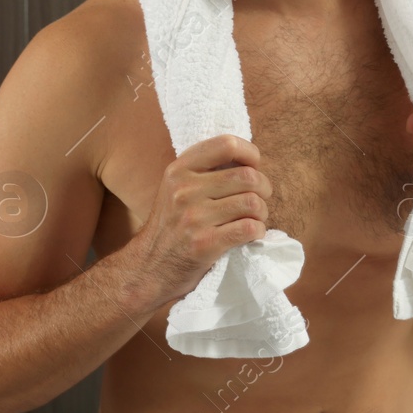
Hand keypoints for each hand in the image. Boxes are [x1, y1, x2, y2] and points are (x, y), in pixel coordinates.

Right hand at [124, 134, 271, 308]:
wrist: (148, 268)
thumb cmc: (172, 226)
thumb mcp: (176, 188)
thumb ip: (205, 171)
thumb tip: (249, 159)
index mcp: (179, 170)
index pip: (227, 145)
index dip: (251, 154)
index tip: (253, 168)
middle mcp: (184, 190)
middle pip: (247, 176)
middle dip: (264, 188)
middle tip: (260, 199)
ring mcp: (194, 218)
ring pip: (252, 202)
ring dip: (262, 213)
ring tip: (254, 218)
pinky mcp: (204, 244)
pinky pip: (249, 228)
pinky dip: (258, 231)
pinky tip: (251, 234)